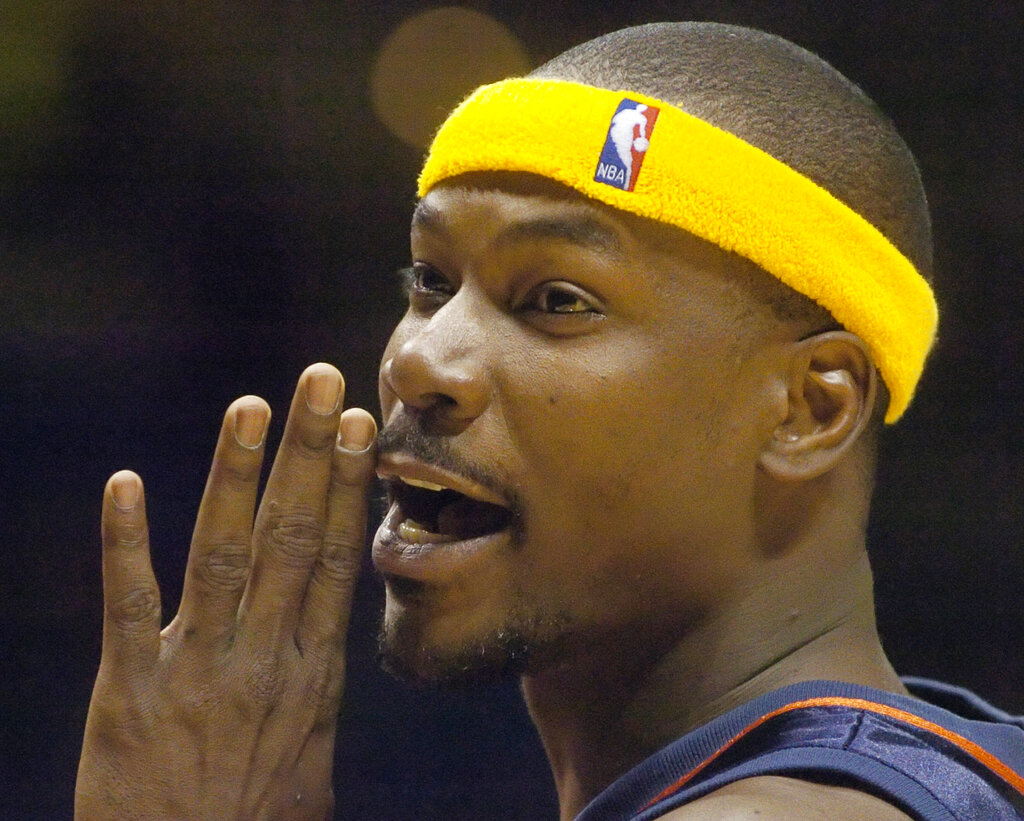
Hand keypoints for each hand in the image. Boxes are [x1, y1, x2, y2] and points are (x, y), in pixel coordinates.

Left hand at [75, 364, 376, 819]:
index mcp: (313, 672)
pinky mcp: (129, 694)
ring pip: (223, 554)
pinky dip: (126, 542)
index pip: (334, 555)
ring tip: (250, 406)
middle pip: (291, 537)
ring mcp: (198, 672)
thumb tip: (326, 617)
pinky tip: (125, 483)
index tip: (358, 424)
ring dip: (236, 474)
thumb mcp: (309, 751)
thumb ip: (313, 678)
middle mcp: (266, 660)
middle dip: (308, 453)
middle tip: (322, 380)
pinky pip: (129, 605)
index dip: (345, 484)